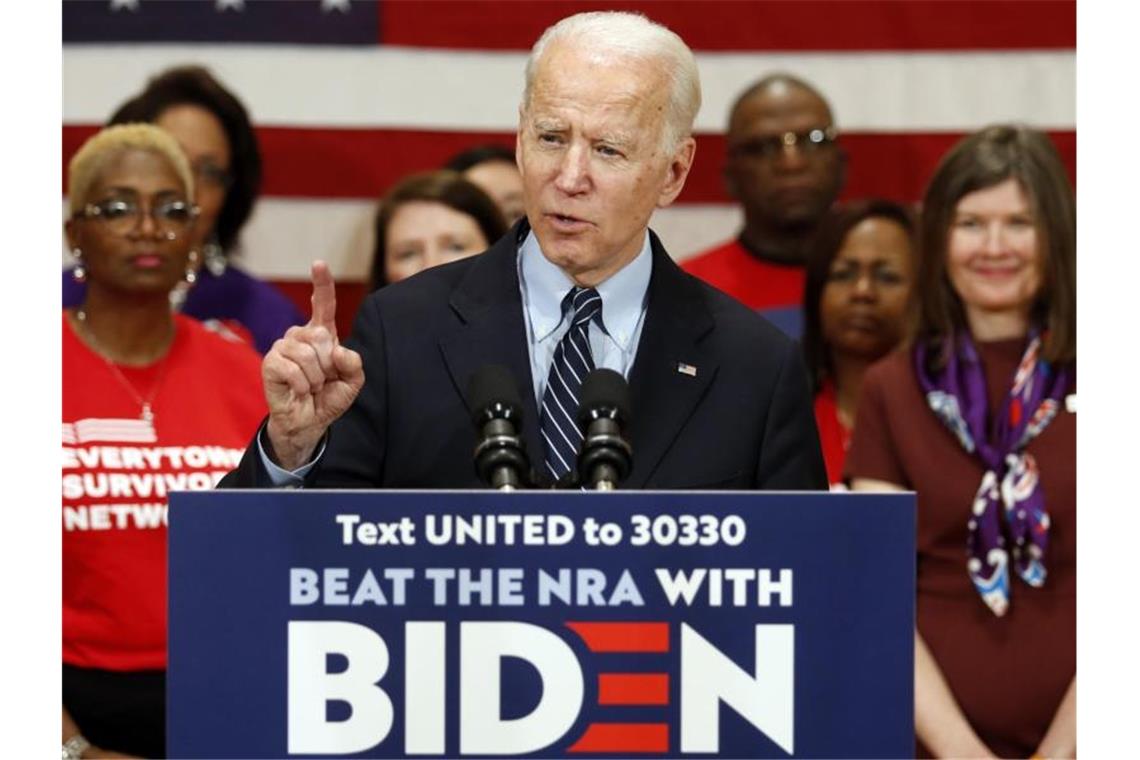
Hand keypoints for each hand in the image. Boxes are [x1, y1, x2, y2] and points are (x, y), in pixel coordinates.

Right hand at [263, 261, 363, 468]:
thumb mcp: (352, 382)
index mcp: (322, 335)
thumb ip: (354, 364)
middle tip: (323, 380)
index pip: (323, 305)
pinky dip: (302, 385)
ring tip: (311, 387)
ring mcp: (282, 347)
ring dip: (316, 378)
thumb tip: (338, 350)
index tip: (318, 263)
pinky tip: (299, 391)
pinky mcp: (270, 363)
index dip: (322, 284)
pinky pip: (292, 368)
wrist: (309, 423)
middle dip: (329, 364)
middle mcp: (300, 336)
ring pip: (307, 353)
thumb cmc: (328, 398)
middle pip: (322, 336)